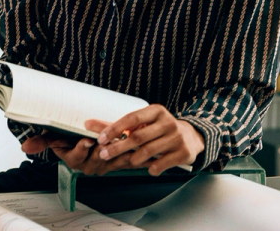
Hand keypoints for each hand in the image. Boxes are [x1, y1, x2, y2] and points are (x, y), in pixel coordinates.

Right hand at [21, 132, 134, 174]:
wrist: (88, 138)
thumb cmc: (70, 136)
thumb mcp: (55, 137)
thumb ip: (42, 141)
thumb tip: (25, 147)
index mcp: (74, 159)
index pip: (76, 156)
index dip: (82, 149)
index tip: (86, 140)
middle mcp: (89, 165)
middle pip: (97, 158)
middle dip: (103, 147)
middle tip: (108, 137)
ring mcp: (104, 165)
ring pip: (113, 159)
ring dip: (120, 150)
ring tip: (125, 138)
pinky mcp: (118, 162)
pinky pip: (127, 160)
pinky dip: (133, 154)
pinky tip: (137, 145)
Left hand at [90, 104, 204, 175]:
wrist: (191, 137)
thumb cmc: (160, 129)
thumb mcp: (144, 123)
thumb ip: (118, 125)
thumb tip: (88, 124)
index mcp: (156, 111)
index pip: (132, 118)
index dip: (115, 128)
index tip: (101, 138)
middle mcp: (167, 122)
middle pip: (138, 137)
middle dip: (118, 147)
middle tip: (104, 154)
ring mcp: (176, 137)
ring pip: (148, 152)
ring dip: (133, 159)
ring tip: (128, 161)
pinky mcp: (183, 153)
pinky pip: (160, 164)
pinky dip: (151, 168)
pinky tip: (149, 167)